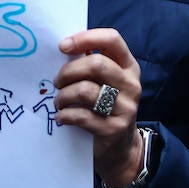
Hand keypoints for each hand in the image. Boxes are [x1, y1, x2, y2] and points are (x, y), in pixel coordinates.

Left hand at [53, 28, 143, 187]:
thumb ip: (91, 65)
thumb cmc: (106, 108)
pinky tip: (62, 117)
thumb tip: (64, 49)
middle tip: (57, 82)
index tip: (63, 46)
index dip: (86, 38)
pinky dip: (65, 115)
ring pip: (85, 90)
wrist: (121, 149)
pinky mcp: (114, 129)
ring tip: (58, 102)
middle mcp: (131, 84)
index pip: (112, 39)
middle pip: (96, 64)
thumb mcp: (106, 83)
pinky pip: (82, 116)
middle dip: (68, 71)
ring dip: (63, 95)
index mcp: (129, 66)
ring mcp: (126, 107)